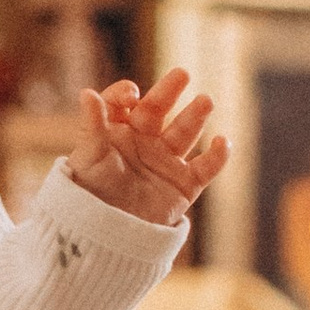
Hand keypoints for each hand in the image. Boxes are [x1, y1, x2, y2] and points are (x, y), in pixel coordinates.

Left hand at [66, 68, 227, 226]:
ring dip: (195, 116)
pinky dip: (218, 156)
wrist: (105, 237)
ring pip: (184, 132)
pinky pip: (206, 168)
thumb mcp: (88, 157)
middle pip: (158, 109)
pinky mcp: (183, 185)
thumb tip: (87, 92)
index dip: (126, 94)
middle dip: (169, 91)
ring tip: (205, 100)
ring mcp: (165, 161)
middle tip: (182, 73)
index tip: (133, 95)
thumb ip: (91, 126)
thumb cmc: (90, 194)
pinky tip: (222, 141)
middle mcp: (143, 141)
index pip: (124, 103)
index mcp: (117, 131)